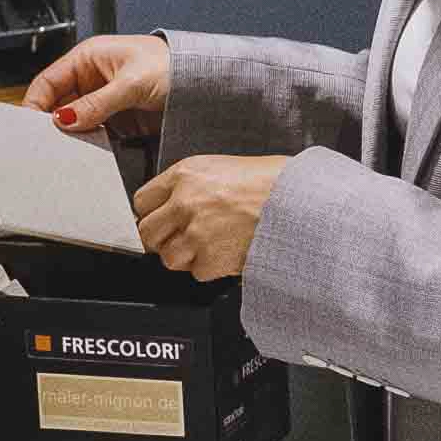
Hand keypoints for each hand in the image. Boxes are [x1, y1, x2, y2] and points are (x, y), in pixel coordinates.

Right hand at [24, 33, 170, 139]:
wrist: (207, 81)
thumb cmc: (173, 66)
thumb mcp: (132, 84)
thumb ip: (97, 103)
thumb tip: (65, 119)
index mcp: (88, 58)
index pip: (48, 81)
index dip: (35, 104)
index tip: (29, 127)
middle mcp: (92, 78)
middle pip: (58, 103)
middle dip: (52, 123)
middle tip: (46, 144)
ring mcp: (103, 99)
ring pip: (75, 120)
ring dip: (72, 135)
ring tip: (66, 150)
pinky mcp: (117, 119)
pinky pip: (94, 132)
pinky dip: (89, 143)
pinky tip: (87, 152)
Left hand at [135, 153, 288, 279]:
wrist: (299, 201)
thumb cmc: (269, 182)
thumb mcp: (220, 167)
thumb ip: (188, 186)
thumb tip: (168, 206)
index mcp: (185, 175)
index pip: (142, 201)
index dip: (152, 212)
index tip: (160, 219)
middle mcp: (185, 203)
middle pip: (147, 233)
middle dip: (161, 238)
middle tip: (179, 237)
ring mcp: (196, 233)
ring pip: (168, 258)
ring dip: (185, 256)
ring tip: (208, 245)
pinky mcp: (211, 259)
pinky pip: (196, 272)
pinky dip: (209, 267)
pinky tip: (226, 251)